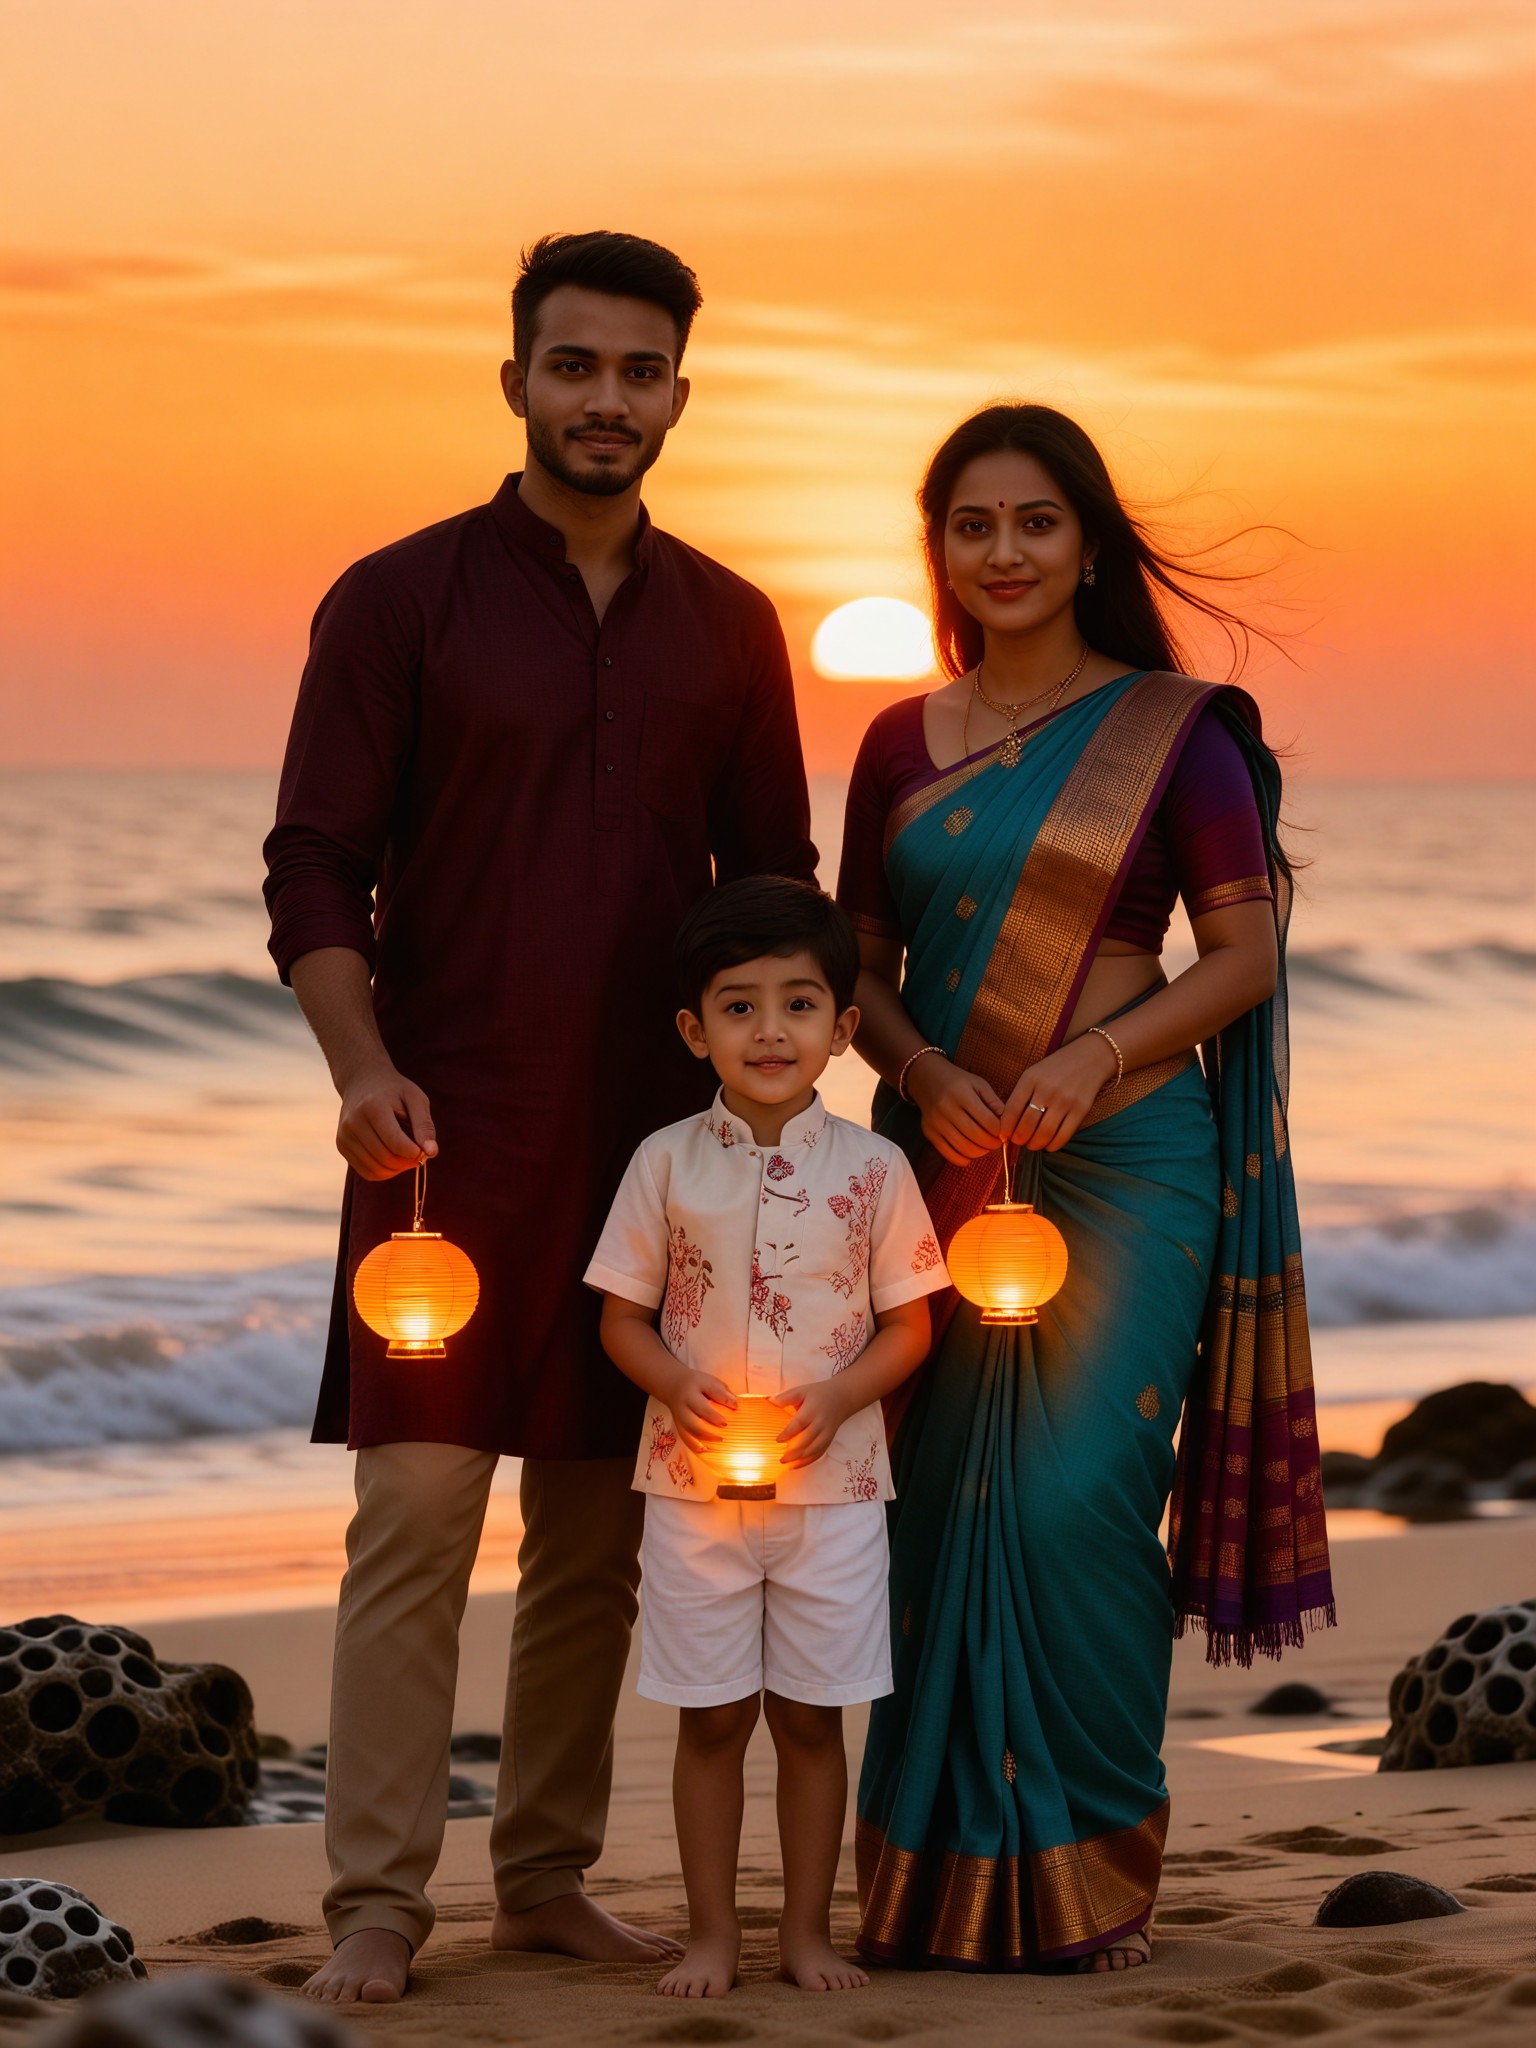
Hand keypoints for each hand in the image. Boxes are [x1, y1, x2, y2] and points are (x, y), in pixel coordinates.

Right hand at [336, 1061, 437, 1180]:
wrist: (362, 1081)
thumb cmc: (394, 1091)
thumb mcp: (415, 1099)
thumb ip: (424, 1125)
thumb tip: (431, 1152)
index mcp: (373, 1107)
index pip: (395, 1143)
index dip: (414, 1153)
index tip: (424, 1150)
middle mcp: (353, 1122)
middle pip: (385, 1158)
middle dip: (407, 1162)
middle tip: (419, 1154)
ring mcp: (344, 1135)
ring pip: (377, 1170)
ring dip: (397, 1169)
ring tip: (406, 1154)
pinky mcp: (342, 1146)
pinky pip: (367, 1172)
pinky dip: (385, 1172)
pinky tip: (393, 1158)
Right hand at [666, 1371, 737, 1454]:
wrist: (673, 1385)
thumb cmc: (696, 1384)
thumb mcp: (709, 1381)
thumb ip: (721, 1392)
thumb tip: (735, 1405)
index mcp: (692, 1392)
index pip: (704, 1400)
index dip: (718, 1408)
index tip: (733, 1409)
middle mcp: (683, 1406)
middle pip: (693, 1421)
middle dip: (709, 1427)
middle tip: (725, 1429)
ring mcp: (679, 1418)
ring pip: (688, 1431)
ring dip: (704, 1438)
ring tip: (719, 1441)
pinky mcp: (679, 1426)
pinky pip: (685, 1438)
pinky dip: (694, 1446)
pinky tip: (705, 1450)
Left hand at [772, 1380, 853, 1467]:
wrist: (841, 1398)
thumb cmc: (818, 1394)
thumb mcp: (801, 1391)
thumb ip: (786, 1397)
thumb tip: (770, 1402)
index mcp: (812, 1410)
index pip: (799, 1423)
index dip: (788, 1433)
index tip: (777, 1440)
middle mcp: (821, 1423)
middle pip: (807, 1440)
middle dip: (794, 1452)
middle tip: (780, 1458)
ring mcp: (826, 1434)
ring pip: (814, 1450)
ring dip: (800, 1459)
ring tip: (786, 1463)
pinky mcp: (828, 1440)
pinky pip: (819, 1453)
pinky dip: (807, 1461)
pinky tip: (796, 1465)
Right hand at [906, 1054, 1004, 1165]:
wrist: (926, 1078)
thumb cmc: (958, 1081)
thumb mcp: (978, 1084)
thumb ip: (994, 1102)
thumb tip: (1008, 1124)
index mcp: (962, 1094)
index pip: (988, 1121)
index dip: (1001, 1131)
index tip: (1004, 1132)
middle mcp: (947, 1109)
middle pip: (977, 1137)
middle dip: (993, 1144)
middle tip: (997, 1142)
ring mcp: (937, 1123)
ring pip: (965, 1149)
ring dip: (981, 1152)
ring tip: (985, 1145)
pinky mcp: (930, 1134)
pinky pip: (950, 1155)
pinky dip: (965, 1158)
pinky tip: (971, 1150)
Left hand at [1001, 1032, 1117, 1152]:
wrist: (1090, 1057)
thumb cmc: (1057, 1068)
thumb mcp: (1034, 1073)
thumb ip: (1021, 1095)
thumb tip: (1008, 1125)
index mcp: (1031, 1079)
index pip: (1011, 1110)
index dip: (1005, 1128)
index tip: (1003, 1136)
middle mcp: (1047, 1090)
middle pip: (1026, 1126)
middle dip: (1019, 1140)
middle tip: (1019, 1142)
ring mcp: (1065, 1100)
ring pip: (1044, 1134)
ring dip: (1034, 1145)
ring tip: (1032, 1144)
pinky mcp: (1081, 1110)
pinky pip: (1063, 1136)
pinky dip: (1053, 1145)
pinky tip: (1049, 1144)